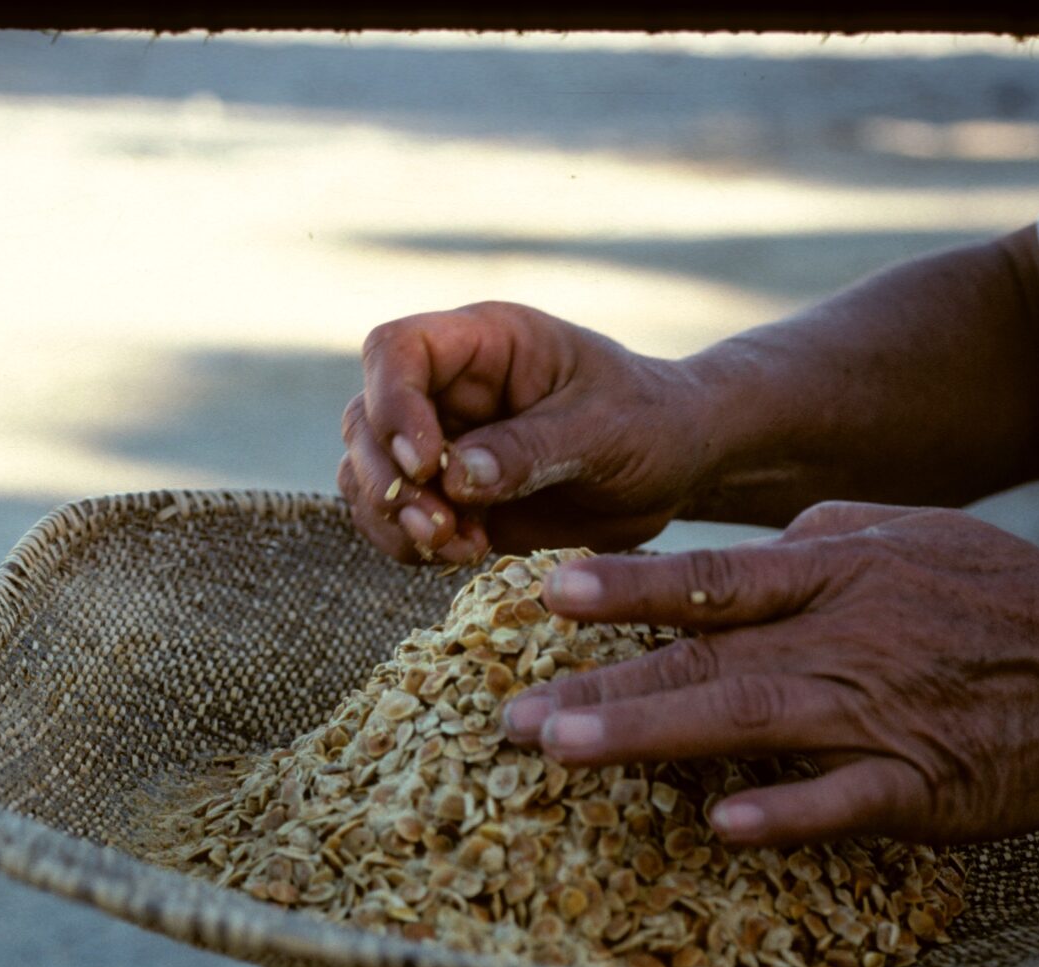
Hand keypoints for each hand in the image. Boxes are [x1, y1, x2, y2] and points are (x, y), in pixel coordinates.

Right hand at [338, 301, 711, 563]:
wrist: (674, 468)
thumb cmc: (650, 422)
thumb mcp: (607, 428)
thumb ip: (534, 448)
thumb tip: (456, 478)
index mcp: (484, 342)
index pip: (396, 350)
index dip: (393, 404)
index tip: (427, 464)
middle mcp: (449, 387)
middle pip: (365, 417)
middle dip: (385, 477)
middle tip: (437, 524)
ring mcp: (443, 443)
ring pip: (366, 472)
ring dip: (393, 517)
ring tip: (457, 545)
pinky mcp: (450, 497)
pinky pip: (394, 518)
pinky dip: (411, 544)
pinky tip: (465, 553)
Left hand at [500, 502, 1038, 846]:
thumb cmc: (1011, 597)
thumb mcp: (918, 533)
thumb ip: (828, 537)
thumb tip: (762, 543)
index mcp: (840, 574)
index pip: (713, 580)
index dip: (627, 588)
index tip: (543, 594)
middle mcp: (845, 637)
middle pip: (704, 660)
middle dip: (601, 688)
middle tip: (510, 718)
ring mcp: (881, 713)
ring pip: (748, 722)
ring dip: (652, 737)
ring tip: (566, 754)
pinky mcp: (923, 784)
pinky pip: (843, 800)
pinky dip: (785, 810)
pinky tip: (718, 825)